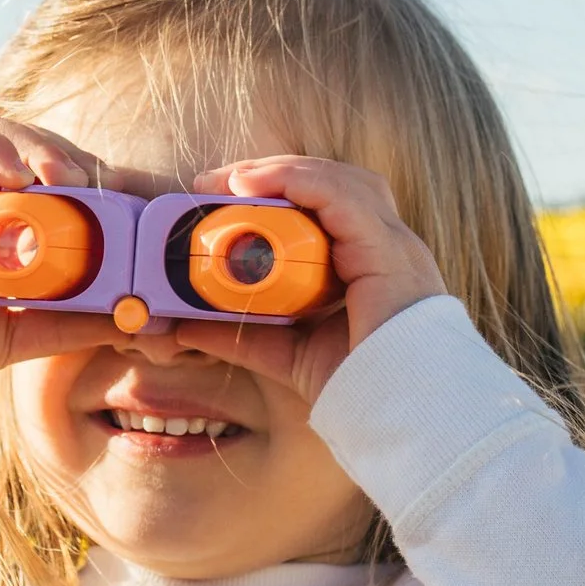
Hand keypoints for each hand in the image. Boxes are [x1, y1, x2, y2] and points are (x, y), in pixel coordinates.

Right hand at [0, 120, 126, 381]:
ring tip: (68, 178)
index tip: (131, 197)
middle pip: (34, 152)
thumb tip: (141, 319)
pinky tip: (21, 177)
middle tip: (106, 184)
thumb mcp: (29, 331)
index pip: (56, 183)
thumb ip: (79, 321)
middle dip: (74, 158)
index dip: (96, 180)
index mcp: (6, 228)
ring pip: (3, 138)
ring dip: (41, 147)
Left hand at [170, 156, 447, 403]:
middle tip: (220, 182)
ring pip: (341, 181)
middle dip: (278, 172)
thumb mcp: (287, 352)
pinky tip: (258, 184)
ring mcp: (394, 246)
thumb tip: (187, 328)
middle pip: (337, 181)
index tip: (221, 196)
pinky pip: (343, 198)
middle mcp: (389, 246)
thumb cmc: (359, 386)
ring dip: (283, 171)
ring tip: (235, 180)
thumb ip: (245, 336)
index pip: (330, 203)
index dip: (279, 190)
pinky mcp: (388, 253)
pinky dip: (299, 182)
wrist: (397, 415)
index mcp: (372, 262)